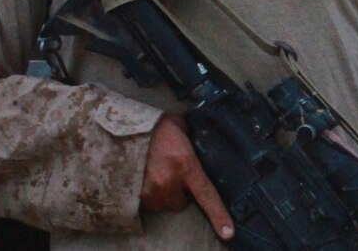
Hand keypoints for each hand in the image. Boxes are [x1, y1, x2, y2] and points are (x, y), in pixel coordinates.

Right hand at [140, 114, 233, 241]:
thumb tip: (202, 148)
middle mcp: (170, 180)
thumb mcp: (183, 129)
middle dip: (178, 192)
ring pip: (162, 204)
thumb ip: (193, 143)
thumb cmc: (159, 125)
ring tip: (156, 174)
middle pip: (180, 203)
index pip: (206, 194)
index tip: (228, 232)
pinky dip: (148, 194)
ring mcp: (152, 189)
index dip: (218, 215)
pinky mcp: (136, 193)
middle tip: (172, 174)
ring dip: (162, 194)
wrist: (130, 125)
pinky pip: (147, 203)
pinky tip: (146, 177)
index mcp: (186, 164)